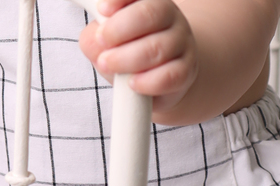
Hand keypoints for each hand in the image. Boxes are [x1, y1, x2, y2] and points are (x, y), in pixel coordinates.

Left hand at [78, 0, 198, 112]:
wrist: (158, 78)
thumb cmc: (128, 52)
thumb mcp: (107, 42)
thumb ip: (94, 39)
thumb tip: (95, 43)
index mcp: (149, 0)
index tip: (102, 9)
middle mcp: (169, 17)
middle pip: (149, 14)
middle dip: (119, 29)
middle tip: (102, 41)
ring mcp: (181, 43)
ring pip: (158, 48)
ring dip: (127, 58)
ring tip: (108, 64)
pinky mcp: (186, 71)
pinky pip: (170, 76)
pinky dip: (148, 82)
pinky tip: (132, 83)